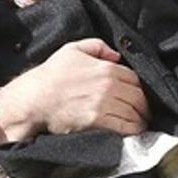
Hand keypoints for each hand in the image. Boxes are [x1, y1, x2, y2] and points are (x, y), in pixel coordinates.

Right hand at [0, 38, 147, 143]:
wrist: (34, 98)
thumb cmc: (51, 74)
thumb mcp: (72, 50)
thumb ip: (97, 46)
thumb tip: (115, 55)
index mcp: (106, 68)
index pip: (135, 78)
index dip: (139, 88)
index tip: (138, 95)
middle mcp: (108, 85)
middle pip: (139, 96)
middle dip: (143, 105)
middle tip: (143, 111)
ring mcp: (104, 103)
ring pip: (134, 112)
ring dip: (140, 119)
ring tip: (140, 122)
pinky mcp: (97, 120)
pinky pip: (125, 126)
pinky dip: (133, 129)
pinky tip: (133, 130)